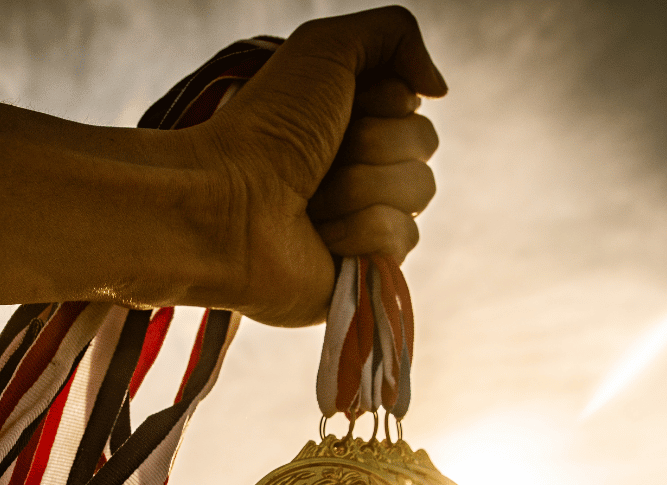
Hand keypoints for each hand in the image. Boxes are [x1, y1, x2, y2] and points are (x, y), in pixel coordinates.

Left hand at [191, 6, 444, 326]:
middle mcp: (361, 168)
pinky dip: (359, 232)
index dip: (383, 103)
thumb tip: (439, 88)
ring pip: (417, 190)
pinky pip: (402, 238)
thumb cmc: (266, 126)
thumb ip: (396, 34)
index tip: (340, 109)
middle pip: (423, 145)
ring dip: (360, 187)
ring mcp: (365, 220)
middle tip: (320, 159)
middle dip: (372, 144)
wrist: (227, 201)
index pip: (414, 106)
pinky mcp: (365, 268)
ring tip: (311, 201)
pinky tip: (318, 237)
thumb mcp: (326, 47)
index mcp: (352, 120)